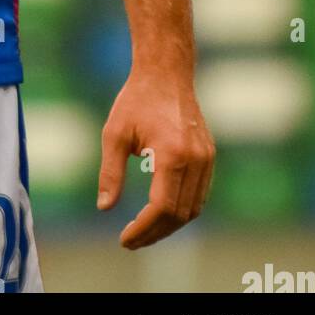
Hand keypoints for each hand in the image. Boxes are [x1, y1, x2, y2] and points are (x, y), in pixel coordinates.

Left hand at [97, 68, 214, 248]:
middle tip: (131, 241)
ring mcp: (206, 159)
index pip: (162, 207)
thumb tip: (105, 208)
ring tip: (144, 232)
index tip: (124, 239)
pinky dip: (181, 210)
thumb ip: (111, 173)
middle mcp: (195, 159)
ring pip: (193, 208)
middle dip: (155, 233)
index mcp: (172, 154)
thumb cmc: (136, 100)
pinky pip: (199, 195)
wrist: (165, 73)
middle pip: (180, 214)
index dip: (144, 228)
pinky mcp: (209, 157)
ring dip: (169, 226)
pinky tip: (160, 213)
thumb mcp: (114, 134)